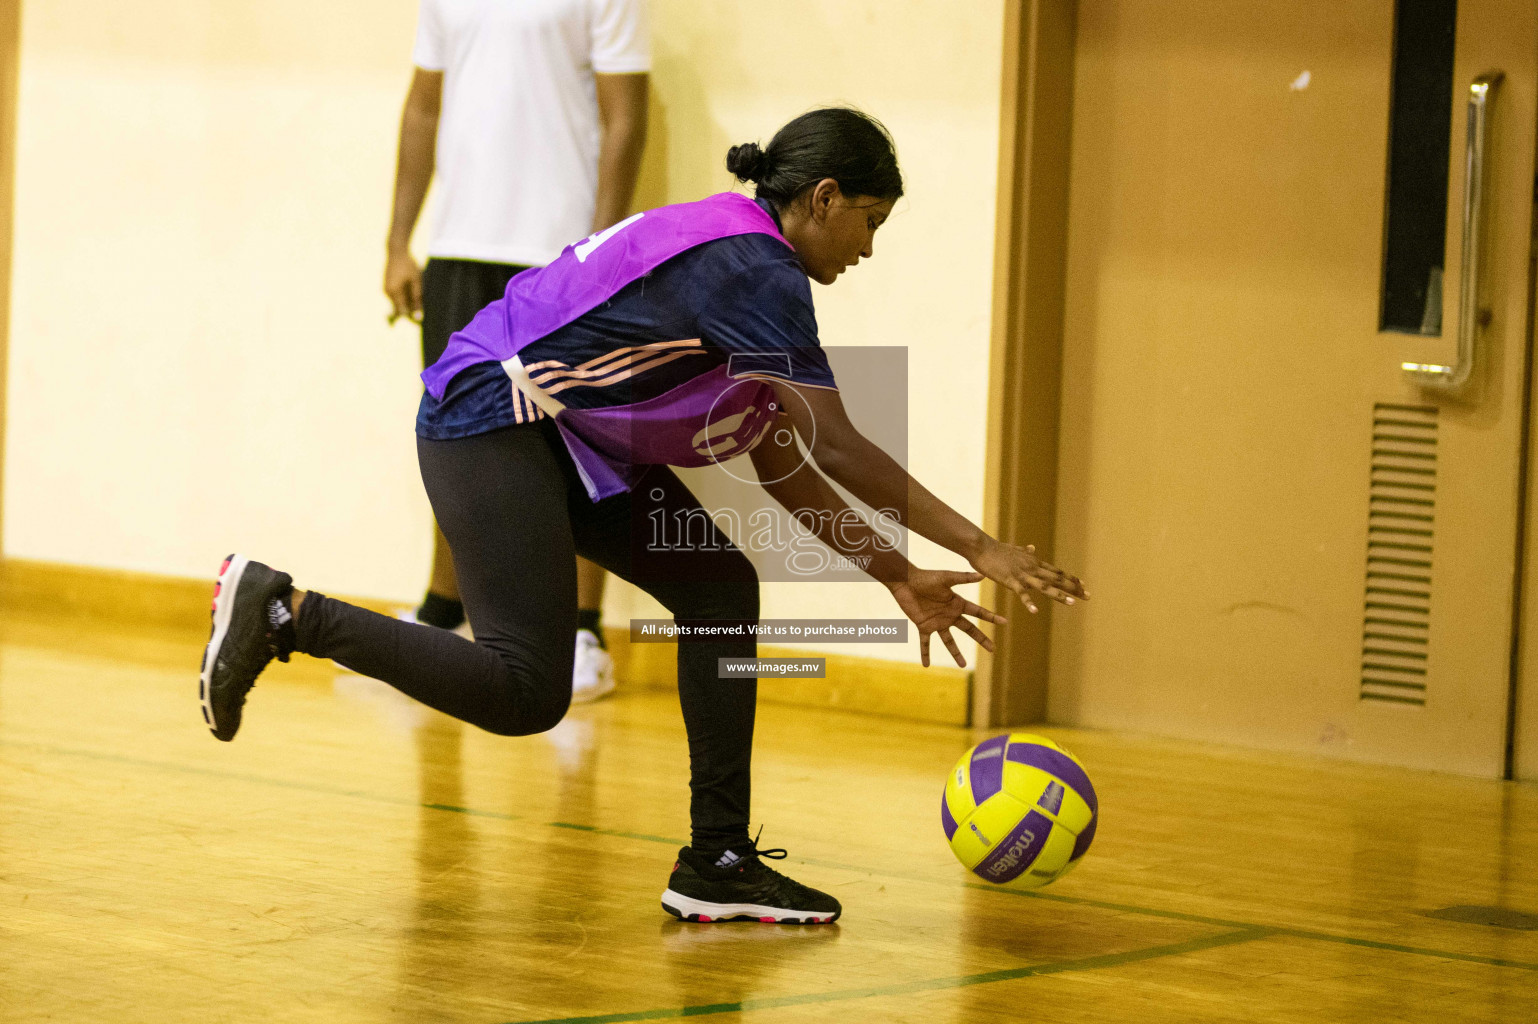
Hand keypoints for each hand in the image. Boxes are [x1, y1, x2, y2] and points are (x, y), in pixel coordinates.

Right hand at [384, 249, 422, 324]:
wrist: (396, 251)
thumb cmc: (409, 265)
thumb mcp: (416, 281)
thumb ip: (417, 298)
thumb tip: (418, 315)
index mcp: (394, 292)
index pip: (402, 312)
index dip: (412, 317)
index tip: (421, 320)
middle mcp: (387, 293)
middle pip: (399, 309)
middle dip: (410, 311)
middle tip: (422, 306)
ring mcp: (386, 290)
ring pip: (398, 303)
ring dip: (407, 303)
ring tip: (417, 295)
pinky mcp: (387, 287)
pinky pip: (396, 297)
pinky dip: (404, 297)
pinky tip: (411, 289)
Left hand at [888, 569, 1006, 668]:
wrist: (905, 581)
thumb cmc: (926, 577)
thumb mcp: (946, 578)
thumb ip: (963, 578)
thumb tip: (983, 575)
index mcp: (957, 603)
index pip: (978, 613)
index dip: (991, 617)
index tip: (1004, 622)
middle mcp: (949, 615)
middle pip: (969, 630)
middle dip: (981, 639)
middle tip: (992, 650)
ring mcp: (937, 622)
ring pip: (949, 641)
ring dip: (956, 653)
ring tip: (963, 666)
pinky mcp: (923, 626)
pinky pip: (925, 643)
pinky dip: (925, 653)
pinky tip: (926, 665)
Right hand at [969, 537, 1086, 613]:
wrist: (981, 547)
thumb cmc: (996, 549)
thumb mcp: (1014, 549)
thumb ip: (1025, 550)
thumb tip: (1033, 547)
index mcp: (1034, 562)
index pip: (1057, 572)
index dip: (1071, 579)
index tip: (1084, 585)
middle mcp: (1032, 568)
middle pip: (1057, 579)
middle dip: (1073, 588)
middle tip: (1088, 596)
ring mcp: (1022, 574)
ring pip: (1045, 586)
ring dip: (1059, 595)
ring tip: (1072, 603)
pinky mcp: (1010, 580)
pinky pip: (1021, 593)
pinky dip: (1028, 602)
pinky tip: (1034, 611)